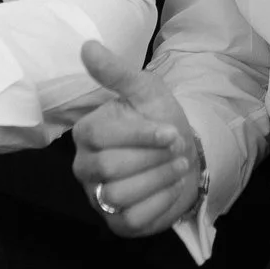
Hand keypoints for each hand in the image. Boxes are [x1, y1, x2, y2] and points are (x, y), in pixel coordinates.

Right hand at [69, 41, 204, 238]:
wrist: (186, 154)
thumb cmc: (160, 120)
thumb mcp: (146, 91)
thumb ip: (117, 72)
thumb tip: (88, 46)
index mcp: (86, 132)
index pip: (101, 136)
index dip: (140, 135)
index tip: (170, 130)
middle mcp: (84, 166)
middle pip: (109, 167)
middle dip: (152, 157)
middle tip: (176, 148)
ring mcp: (98, 196)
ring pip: (120, 195)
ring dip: (159, 178)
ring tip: (178, 166)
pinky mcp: (116, 222)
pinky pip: (132, 219)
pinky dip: (160, 202)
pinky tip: (171, 186)